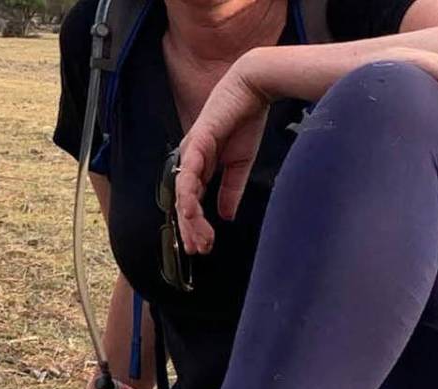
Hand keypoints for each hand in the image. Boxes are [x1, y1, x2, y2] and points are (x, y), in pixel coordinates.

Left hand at [174, 54, 273, 254]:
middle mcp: (191, 161)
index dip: (196, 225)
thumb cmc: (245, 120)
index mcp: (201, 166)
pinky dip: (188, 193)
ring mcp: (191, 151)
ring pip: (183, 192)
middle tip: (197, 250)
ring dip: (189, 218)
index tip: (204, 245)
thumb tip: (226, 215)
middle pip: (183, 202)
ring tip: (196, 238)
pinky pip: (188, 173)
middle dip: (189, 229)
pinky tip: (190, 211)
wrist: (253, 89)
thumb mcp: (240, 164)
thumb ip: (231, 189)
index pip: (193, 201)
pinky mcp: (197, 142)